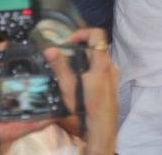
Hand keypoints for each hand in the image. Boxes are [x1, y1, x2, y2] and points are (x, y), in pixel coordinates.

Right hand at [43, 28, 117, 154]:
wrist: (102, 129)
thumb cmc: (86, 108)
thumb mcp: (69, 86)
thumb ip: (59, 66)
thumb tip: (49, 49)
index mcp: (102, 64)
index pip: (97, 35)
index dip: (83, 33)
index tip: (70, 41)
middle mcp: (110, 66)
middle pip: (95, 47)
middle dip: (79, 50)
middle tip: (65, 58)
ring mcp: (113, 75)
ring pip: (97, 58)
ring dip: (83, 60)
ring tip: (71, 72)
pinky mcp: (112, 83)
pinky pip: (100, 68)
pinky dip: (89, 68)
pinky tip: (80, 82)